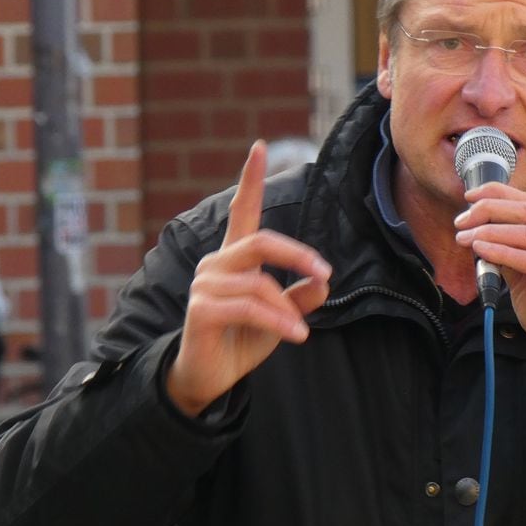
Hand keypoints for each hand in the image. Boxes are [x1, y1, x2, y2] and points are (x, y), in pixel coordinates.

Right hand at [166, 141, 331, 415]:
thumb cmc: (241, 340)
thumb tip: (324, 280)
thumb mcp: (281, 316)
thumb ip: (300, 296)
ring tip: (300, 331)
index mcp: (234, 258)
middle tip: (325, 273)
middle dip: (298, 255)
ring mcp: (205, 284)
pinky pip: (250, 306)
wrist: (208, 378)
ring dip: (287, 308)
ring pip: (260, 282)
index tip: (260, 147)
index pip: (241, 211)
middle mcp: (216, 263)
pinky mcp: (201, 309)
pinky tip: (297, 337)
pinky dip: (278, 320)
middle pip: (262, 241)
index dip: (250, 179)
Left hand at [454, 183, 525, 372]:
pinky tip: (482, 251)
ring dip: (491, 232)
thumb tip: (479, 233)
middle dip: (490, 211)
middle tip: (461, 221)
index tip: (469, 196)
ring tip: (465, 237)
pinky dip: (504, 252)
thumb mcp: (525, 276)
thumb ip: (509, 252)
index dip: (499, 194)